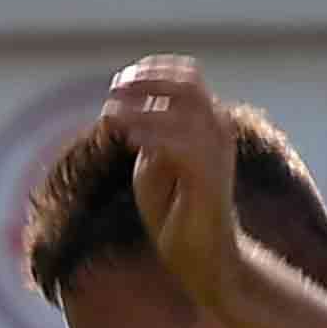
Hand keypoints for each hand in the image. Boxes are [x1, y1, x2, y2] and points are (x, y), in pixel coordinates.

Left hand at [103, 53, 241, 306]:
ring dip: (142, 107)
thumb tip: (125, 107)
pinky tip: (127, 137)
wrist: (202, 257)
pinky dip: (151, 135)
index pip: (188, 76)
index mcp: (206, 123)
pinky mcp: (210, 178)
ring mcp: (217, 153)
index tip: (119, 80)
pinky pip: (181, 145)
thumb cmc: (175, 212)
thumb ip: (146, 133)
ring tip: (109, 114)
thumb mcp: (153, 165)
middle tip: (113, 90)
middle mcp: (217, 131)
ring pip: (184, 109)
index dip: (153, 70)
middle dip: (147, 81)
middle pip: (188, 84)